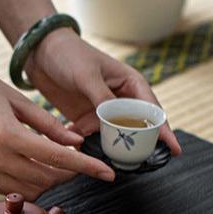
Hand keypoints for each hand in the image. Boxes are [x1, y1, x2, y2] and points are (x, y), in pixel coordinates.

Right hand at [0, 57, 115, 199]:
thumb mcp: (18, 99)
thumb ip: (49, 125)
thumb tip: (76, 143)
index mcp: (6, 135)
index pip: (57, 159)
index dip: (87, 168)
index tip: (107, 174)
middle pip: (44, 180)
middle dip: (67, 175)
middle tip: (77, 162)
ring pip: (25, 190)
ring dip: (45, 181)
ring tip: (52, 163)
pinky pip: (6, 187)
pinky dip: (23, 181)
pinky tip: (27, 164)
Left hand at [25, 28, 181, 154]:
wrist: (40, 52)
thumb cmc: (69, 54)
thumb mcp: (87, 76)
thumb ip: (102, 99)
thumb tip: (115, 123)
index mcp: (131, 84)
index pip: (152, 111)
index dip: (164, 131)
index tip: (173, 150)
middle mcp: (121, 99)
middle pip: (136, 128)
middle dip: (137, 144)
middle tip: (136, 161)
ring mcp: (103, 110)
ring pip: (114, 136)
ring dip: (109, 146)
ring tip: (103, 154)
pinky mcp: (85, 118)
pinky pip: (93, 137)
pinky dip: (88, 144)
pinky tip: (80, 148)